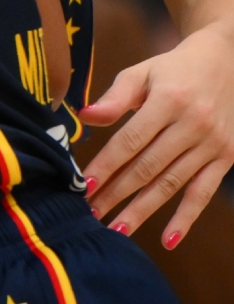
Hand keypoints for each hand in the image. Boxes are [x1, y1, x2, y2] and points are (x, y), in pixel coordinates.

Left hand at [81, 21, 233, 247]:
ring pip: (172, 184)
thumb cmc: (171, 69)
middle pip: (149, 167)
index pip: (131, 140)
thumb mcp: (142, 72)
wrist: (225, 63)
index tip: (84, 184)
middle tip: (90, 214)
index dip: (107, 164)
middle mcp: (193, 125)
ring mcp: (212, 144)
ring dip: (144, 210)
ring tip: (118, 229)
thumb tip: (84, 116)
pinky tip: (168, 240)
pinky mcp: (226, 158)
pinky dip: (186, 217)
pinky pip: (203, 193)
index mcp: (169, 101)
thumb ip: (115, 96)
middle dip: (117, 193)